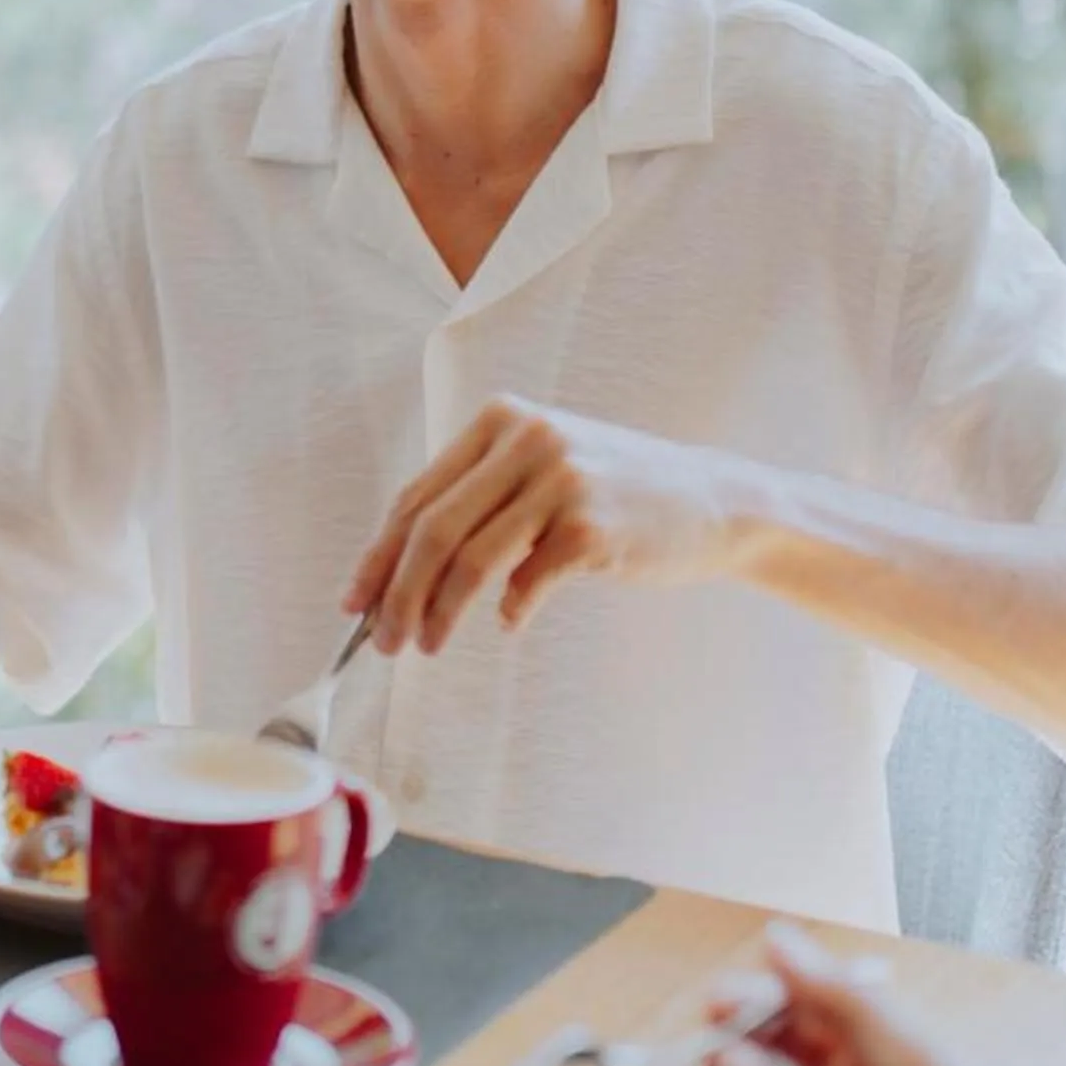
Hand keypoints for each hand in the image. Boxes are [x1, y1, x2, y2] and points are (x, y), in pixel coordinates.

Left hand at [347, 396, 754, 654]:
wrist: (711, 501)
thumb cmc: (611, 495)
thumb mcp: (538, 472)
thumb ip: (475, 501)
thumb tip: (393, 572)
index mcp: (498, 420)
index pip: (416, 497)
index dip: (377, 556)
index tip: (354, 603)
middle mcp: (526, 438)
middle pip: (432, 528)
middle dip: (396, 593)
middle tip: (384, 641)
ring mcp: (562, 478)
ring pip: (469, 558)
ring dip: (439, 612)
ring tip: (427, 644)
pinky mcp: (592, 524)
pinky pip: (527, 580)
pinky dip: (511, 610)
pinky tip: (512, 623)